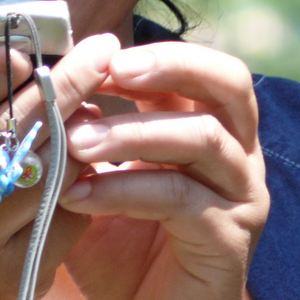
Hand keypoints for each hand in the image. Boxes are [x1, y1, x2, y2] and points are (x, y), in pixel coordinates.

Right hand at [0, 34, 120, 299]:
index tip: (29, 49)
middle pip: (4, 134)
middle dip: (59, 87)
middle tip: (96, 55)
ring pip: (42, 171)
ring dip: (77, 130)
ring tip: (91, 100)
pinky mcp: (14, 273)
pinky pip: (63, 210)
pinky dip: (81, 175)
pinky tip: (85, 152)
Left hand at [57, 43, 267, 299]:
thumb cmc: (119, 246)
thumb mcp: (94, 179)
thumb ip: (83, 134)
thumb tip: (57, 86)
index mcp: (210, 128)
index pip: (199, 68)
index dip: (150, 54)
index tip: (94, 55)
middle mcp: (238, 154)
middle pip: (228, 82)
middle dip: (169, 65)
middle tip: (114, 69)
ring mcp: (241, 195)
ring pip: (202, 137)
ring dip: (132, 133)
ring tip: (76, 142)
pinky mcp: (231, 238)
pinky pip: (181, 198)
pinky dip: (125, 189)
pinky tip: (80, 197)